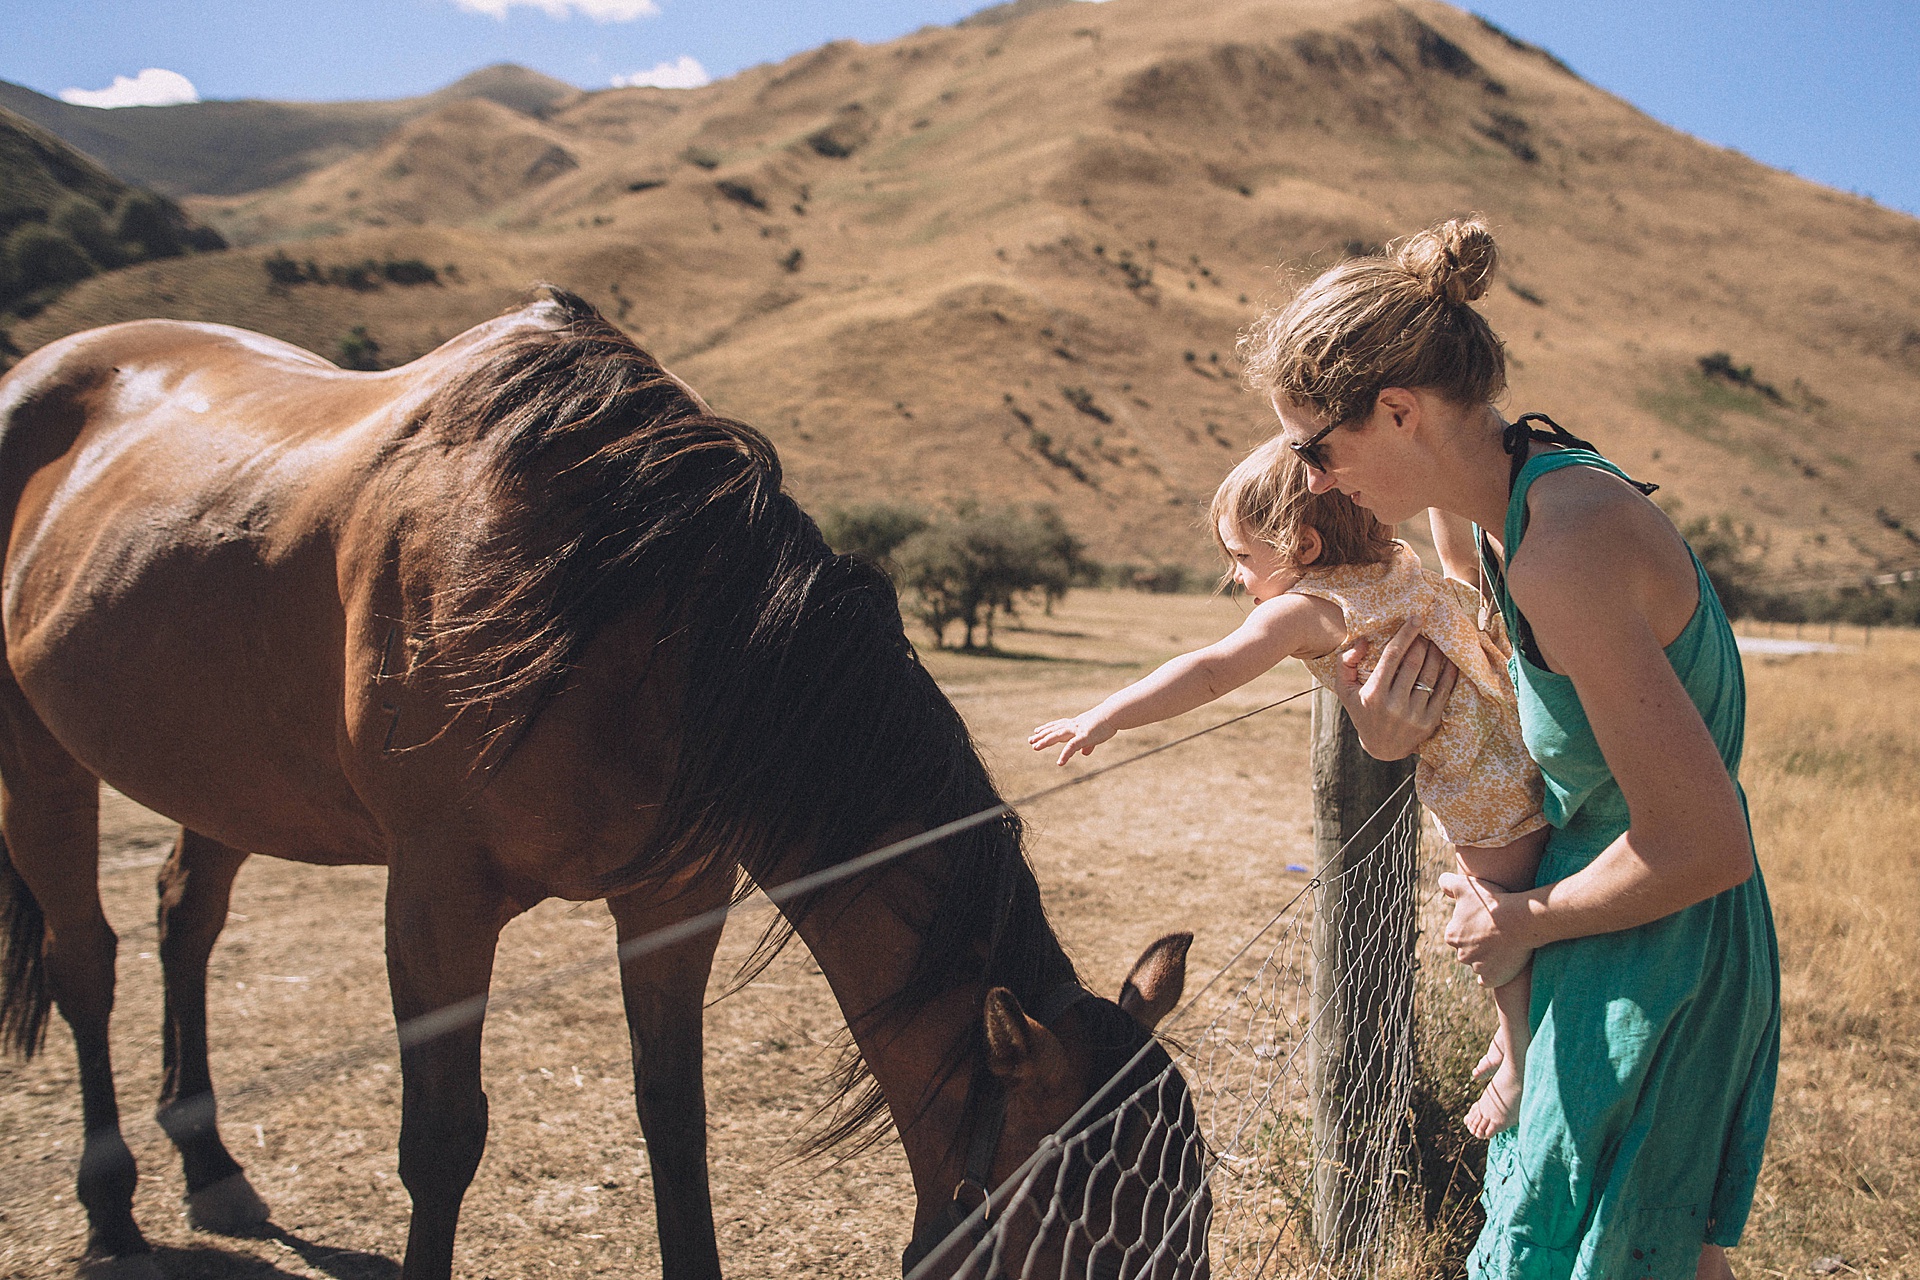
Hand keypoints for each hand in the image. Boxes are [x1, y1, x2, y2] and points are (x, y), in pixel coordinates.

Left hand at [1029, 715, 1114, 764]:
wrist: (1114, 714)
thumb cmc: (1107, 722)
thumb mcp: (1095, 734)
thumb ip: (1088, 745)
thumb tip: (1084, 753)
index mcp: (1076, 724)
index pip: (1058, 726)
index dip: (1047, 729)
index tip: (1037, 731)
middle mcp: (1073, 726)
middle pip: (1054, 731)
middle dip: (1042, 736)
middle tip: (1030, 740)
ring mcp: (1077, 730)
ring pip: (1057, 736)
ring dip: (1046, 741)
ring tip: (1035, 747)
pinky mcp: (1084, 736)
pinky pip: (1071, 747)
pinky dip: (1065, 755)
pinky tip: (1060, 763)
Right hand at [1331, 618, 1457, 759]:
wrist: (1382, 748)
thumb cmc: (1362, 712)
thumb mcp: (1345, 690)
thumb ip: (1345, 662)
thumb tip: (1364, 642)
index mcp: (1374, 695)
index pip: (1392, 656)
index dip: (1406, 634)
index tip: (1417, 618)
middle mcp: (1395, 705)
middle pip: (1414, 662)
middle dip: (1422, 642)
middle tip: (1425, 631)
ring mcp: (1414, 714)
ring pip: (1430, 675)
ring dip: (1436, 653)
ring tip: (1436, 642)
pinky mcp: (1430, 721)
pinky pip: (1444, 690)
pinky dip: (1449, 672)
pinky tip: (1449, 660)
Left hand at [1438, 871, 1532, 988]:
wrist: (1519, 920)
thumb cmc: (1492, 902)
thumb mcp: (1466, 885)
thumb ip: (1448, 883)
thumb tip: (1441, 882)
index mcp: (1452, 936)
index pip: (1457, 934)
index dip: (1471, 928)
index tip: (1484, 922)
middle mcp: (1461, 954)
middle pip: (1468, 951)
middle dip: (1478, 945)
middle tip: (1495, 934)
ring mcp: (1477, 968)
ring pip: (1479, 965)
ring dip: (1487, 959)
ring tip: (1503, 946)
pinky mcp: (1493, 978)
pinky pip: (1489, 980)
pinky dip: (1494, 975)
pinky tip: (1500, 966)